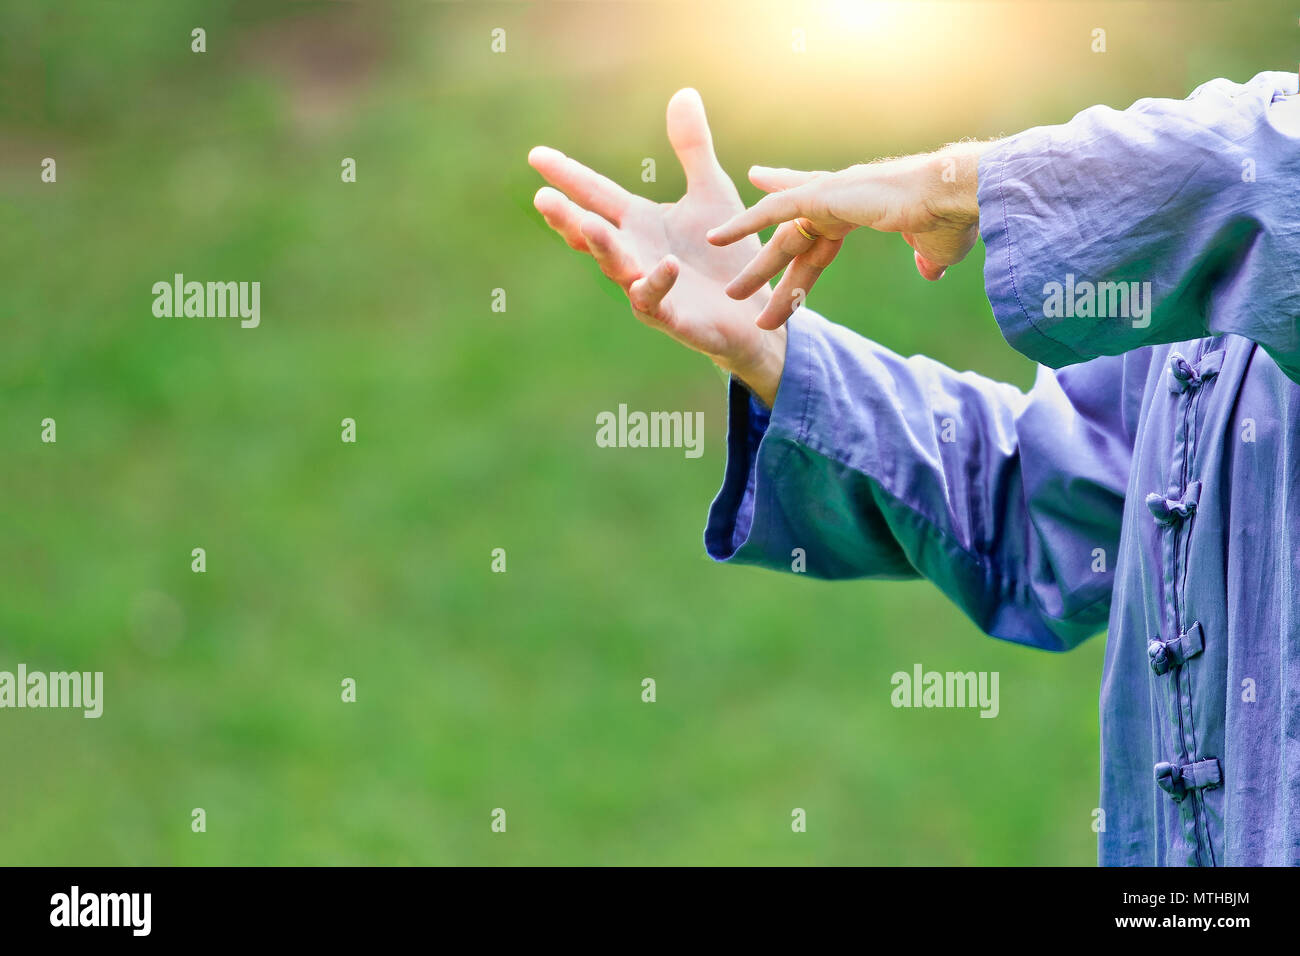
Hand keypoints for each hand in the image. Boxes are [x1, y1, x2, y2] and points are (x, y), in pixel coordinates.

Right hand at [528, 88, 786, 405]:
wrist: (753, 310)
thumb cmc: (726, 255)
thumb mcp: (711, 191)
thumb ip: (692, 148)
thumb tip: (683, 93)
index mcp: (638, 223)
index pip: (595, 195)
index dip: (567, 176)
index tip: (536, 155)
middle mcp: (634, 254)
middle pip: (592, 234)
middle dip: (567, 218)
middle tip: (543, 199)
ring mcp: (648, 287)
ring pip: (616, 267)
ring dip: (603, 247)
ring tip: (588, 225)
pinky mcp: (672, 316)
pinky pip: (657, 299)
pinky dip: (657, 282)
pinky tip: (665, 264)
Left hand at [706, 142, 991, 329]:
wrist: (957, 197)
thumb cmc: (954, 218)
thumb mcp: (937, 248)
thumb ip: (927, 258)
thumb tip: (930, 270)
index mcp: (863, 209)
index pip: (822, 229)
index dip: (800, 243)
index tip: (781, 249)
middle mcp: (841, 198)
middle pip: (794, 241)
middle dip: (770, 269)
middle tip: (741, 292)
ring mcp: (829, 194)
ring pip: (779, 233)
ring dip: (755, 264)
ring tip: (730, 293)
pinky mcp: (822, 195)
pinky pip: (772, 211)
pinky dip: (743, 224)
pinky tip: (715, 238)